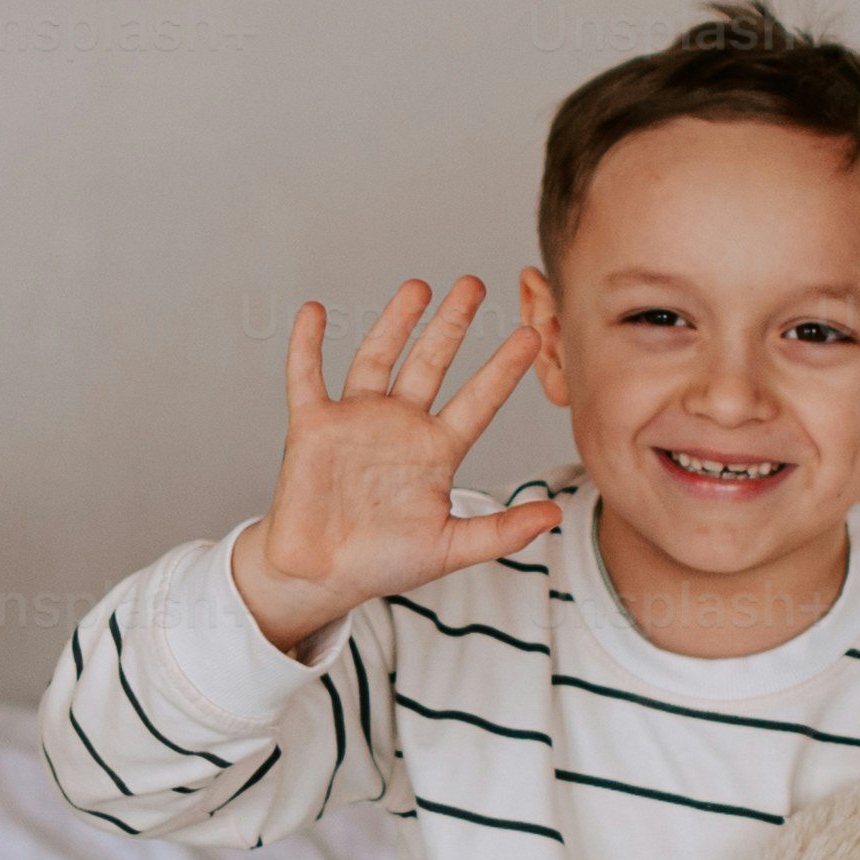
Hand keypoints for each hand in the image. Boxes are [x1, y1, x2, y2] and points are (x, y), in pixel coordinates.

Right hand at [233, 276, 557, 654]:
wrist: (320, 576)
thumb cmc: (382, 563)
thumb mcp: (450, 548)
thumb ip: (501, 530)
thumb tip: (552, 515)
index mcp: (436, 451)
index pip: (478, 401)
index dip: (502, 370)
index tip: (529, 337)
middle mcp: (399, 426)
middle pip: (431, 362)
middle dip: (452, 323)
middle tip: (473, 283)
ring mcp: (356, 420)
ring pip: (377, 357)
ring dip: (396, 322)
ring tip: (417, 287)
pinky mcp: (312, 426)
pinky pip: (307, 376)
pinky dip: (307, 345)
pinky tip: (314, 312)